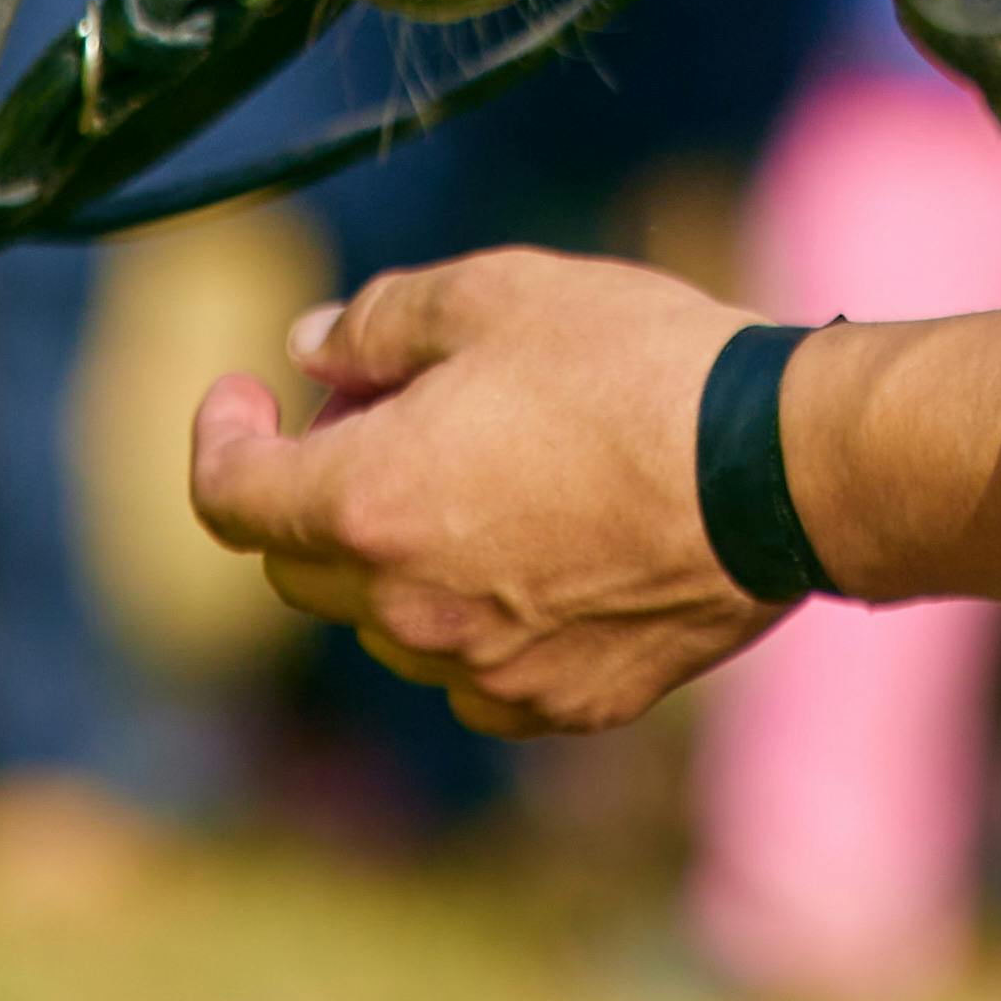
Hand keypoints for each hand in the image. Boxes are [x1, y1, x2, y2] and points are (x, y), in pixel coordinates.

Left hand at [185, 247, 776, 735]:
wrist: (779, 471)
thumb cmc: (636, 366)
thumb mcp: (498, 295)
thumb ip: (379, 323)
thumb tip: (309, 349)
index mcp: (370, 502)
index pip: (231, 498)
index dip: (220, 440)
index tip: (245, 398)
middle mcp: (408, 608)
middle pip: (302, 568)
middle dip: (316, 491)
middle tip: (380, 414)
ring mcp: (485, 670)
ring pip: (390, 626)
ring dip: (399, 557)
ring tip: (481, 474)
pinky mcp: (560, 705)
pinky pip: (475, 675)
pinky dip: (473, 620)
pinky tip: (538, 552)